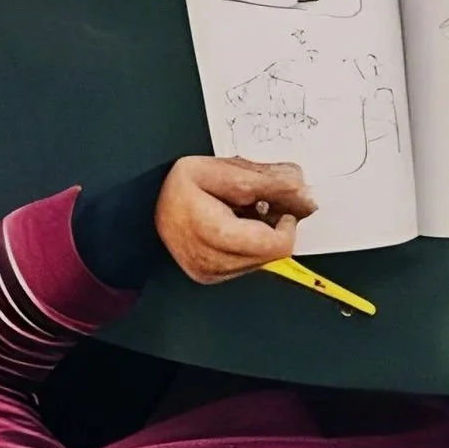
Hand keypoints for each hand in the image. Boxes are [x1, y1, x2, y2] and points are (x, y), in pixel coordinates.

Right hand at [156, 153, 315, 281]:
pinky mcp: (210, 277)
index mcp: (213, 233)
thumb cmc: (178, 186)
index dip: (287, 224)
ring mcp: (210, 273)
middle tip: (260, 204)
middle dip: (274, 228)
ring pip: (261, 262)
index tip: (282, 205)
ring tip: (242, 214)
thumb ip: (264, 180)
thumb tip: (301, 190)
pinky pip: (246, 266)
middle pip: (271, 255)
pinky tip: (234, 227)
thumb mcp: (221, 170)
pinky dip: (249, 246)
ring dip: (262, 238)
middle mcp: (211, 262)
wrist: (147, 207)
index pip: (275, 245)